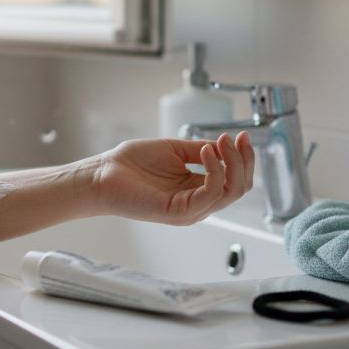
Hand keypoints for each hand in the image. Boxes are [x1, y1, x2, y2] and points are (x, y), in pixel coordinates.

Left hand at [89, 132, 253, 225]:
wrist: (104, 174)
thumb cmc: (132, 164)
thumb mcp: (176, 150)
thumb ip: (202, 150)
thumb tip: (227, 146)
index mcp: (198, 190)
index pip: (235, 181)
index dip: (244, 158)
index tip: (242, 135)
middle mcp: (198, 204)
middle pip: (239, 188)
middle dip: (244, 160)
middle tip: (237, 138)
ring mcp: (190, 210)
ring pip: (230, 192)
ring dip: (231, 162)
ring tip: (221, 142)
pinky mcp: (179, 212)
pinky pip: (210, 194)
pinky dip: (214, 170)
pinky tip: (205, 152)